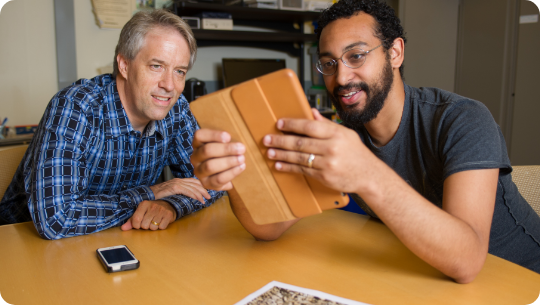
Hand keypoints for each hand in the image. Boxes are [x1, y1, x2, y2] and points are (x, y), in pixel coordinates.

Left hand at [121, 200, 176, 230]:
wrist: (168, 205)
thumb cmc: (152, 210)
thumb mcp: (141, 212)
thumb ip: (132, 220)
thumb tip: (123, 228)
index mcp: (144, 204)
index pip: (136, 220)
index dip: (136, 226)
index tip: (139, 224)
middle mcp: (152, 206)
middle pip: (144, 225)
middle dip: (146, 226)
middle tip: (149, 221)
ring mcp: (161, 210)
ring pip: (153, 227)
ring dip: (154, 227)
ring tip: (155, 221)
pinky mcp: (168, 214)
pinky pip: (161, 227)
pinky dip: (161, 227)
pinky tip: (161, 221)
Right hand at [149, 177, 210, 202]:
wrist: (148, 195)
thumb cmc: (158, 195)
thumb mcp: (170, 192)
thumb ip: (178, 193)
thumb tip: (187, 198)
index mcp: (178, 180)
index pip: (193, 181)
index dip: (201, 186)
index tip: (207, 192)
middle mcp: (178, 180)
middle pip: (195, 183)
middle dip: (204, 190)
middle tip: (209, 196)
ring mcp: (176, 183)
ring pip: (193, 187)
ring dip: (201, 194)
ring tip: (206, 199)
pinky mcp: (174, 187)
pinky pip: (187, 191)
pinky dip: (195, 195)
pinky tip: (199, 199)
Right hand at [191, 129, 245, 190]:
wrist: (226, 175)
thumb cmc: (226, 156)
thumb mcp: (225, 146)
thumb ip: (227, 142)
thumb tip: (235, 141)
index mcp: (198, 144)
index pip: (199, 136)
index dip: (213, 135)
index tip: (228, 137)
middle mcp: (195, 157)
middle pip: (207, 151)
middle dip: (226, 149)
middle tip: (241, 149)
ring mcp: (199, 172)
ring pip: (210, 166)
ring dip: (228, 162)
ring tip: (241, 159)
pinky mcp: (206, 183)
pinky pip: (218, 179)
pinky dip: (231, 173)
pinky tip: (241, 167)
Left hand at [263, 109, 380, 193]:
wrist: (369, 175)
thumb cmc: (356, 153)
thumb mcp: (345, 134)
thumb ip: (326, 124)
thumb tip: (310, 112)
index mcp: (336, 134)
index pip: (310, 126)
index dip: (292, 124)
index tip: (279, 124)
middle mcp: (332, 147)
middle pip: (301, 142)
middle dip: (281, 140)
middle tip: (267, 139)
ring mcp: (328, 163)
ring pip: (299, 157)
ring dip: (281, 155)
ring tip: (270, 152)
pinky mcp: (324, 177)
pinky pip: (303, 170)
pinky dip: (289, 168)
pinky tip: (279, 165)